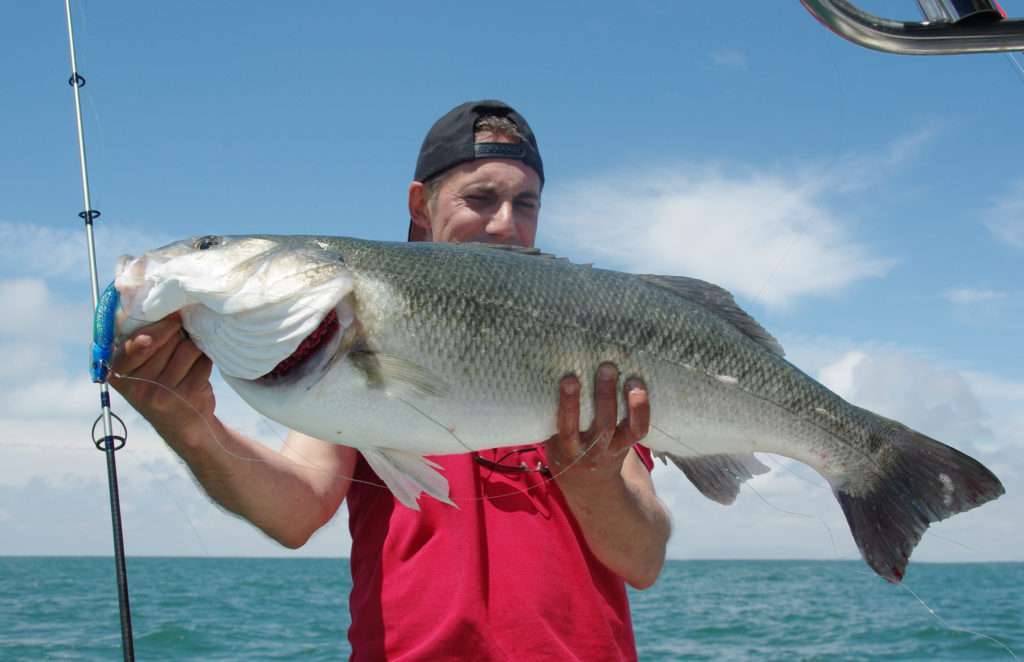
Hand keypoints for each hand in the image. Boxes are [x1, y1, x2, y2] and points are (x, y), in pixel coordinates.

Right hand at [109, 313, 215, 439]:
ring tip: (188, 358)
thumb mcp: (138, 367)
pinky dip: (205, 360)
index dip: (156, 328)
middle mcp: (138, 385)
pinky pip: (203, 361)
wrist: (182, 425)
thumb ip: (139, 339)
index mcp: (118, 372)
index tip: (172, 318)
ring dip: (193, 347)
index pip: (136, 342)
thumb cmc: (160, 386)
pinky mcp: (187, 394)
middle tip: (180, 340)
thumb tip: (153, 301)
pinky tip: (198, 370)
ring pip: (187, 347)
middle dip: (177, 334)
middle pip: (166, 339)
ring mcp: (163, 392)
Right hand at [544, 363, 649, 486]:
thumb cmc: (564, 449)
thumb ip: (553, 416)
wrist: (587, 483)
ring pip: (626, 429)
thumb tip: (551, 374)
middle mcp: (591, 451)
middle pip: (602, 425)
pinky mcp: (627, 445)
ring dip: (631, 404)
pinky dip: (642, 410)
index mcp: (566, 448)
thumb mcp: (552, 440)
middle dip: (605, 395)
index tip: (570, 379)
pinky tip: (640, 388)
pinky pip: (639, 430)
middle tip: (607, 368)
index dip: (569, 404)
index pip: (568, 427)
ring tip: (632, 379)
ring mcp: (612, 449)